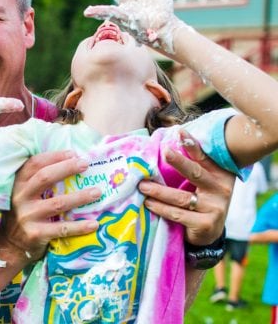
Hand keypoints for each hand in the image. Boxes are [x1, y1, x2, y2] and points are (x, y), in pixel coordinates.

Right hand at [1, 151, 100, 260]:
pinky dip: (79, 226)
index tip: (74, 153)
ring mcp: (27, 216)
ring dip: (80, 197)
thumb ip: (40, 179)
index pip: (35, 163)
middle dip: (67, 168)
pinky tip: (94, 224)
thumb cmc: (25, 212)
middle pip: (45, 177)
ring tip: (97, 192)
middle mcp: (21, 197)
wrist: (10, 245)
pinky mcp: (36, 234)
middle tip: (86, 164)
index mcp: (19, 183)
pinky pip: (62, 228)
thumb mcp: (25, 193)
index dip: (54, 156)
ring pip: (57, 203)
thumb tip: (71, 161)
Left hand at [139, 130, 234, 244]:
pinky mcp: (206, 225)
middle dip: (179, 161)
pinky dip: (161, 208)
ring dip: (159, 191)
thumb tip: (165, 145)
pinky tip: (149, 203)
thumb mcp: (200, 182)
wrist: (208, 233)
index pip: (203, 157)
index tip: (179, 131)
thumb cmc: (200, 199)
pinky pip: (178, 214)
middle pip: (195, 173)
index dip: (192, 144)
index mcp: (220, 174)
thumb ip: (190, 167)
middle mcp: (221, 189)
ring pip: (181, 197)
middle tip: (164, 151)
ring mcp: (215, 208)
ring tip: (142, 186)